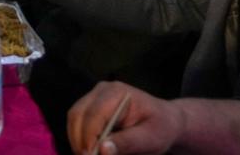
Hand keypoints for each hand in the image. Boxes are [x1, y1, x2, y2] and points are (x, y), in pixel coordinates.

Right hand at [67, 82, 183, 154]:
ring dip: (77, 140)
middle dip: (79, 140)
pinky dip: (80, 137)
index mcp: (117, 93)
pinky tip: (90, 150)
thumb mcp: (150, 139)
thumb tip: (102, 149)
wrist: (165, 121)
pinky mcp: (91, 106)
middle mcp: (101, 90)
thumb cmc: (160, 128)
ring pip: (74, 118)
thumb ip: (127, 143)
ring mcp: (94, 96)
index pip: (94, 114)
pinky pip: (78, 121)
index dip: (89, 137)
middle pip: (78, 114)